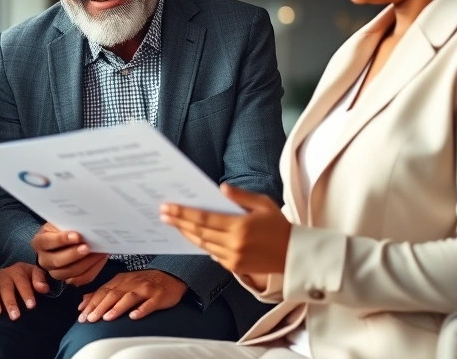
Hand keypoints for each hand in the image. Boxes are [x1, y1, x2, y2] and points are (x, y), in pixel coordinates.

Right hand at [0, 262, 49, 319]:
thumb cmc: (27, 275)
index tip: (31, 306)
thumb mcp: (36, 272)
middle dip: (10, 302)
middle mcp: (5, 276)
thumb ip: (40, 279)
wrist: (16, 271)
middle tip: (15, 316)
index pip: (22, 282)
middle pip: (7, 288)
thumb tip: (43, 288)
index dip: (26, 294)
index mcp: (18, 271)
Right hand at [31, 223, 108, 285]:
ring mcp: (54, 272)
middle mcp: (44, 260)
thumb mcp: (60, 223)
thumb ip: (67, 224)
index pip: (47, 242)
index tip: (76, 236)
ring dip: (85, 263)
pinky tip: (100, 259)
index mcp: (39, 243)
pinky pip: (80, 279)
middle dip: (74, 254)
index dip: (61, 239)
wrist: (64, 241)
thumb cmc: (62, 229)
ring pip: (69, 273)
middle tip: (87, 247)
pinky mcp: (67, 279)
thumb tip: (82, 224)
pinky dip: (92, 269)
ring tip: (98, 253)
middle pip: (57, 261)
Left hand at [78, 270, 185, 322]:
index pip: (102, 292)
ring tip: (108, 317)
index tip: (81, 315)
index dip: (91, 303)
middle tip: (90, 319)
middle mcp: (131, 283)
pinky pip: (149, 303)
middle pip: (113, 294)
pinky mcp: (158, 296)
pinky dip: (141, 310)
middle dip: (100, 307)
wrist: (170, 277)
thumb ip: (102, 293)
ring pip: (129, 297)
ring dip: (117, 308)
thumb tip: (83, 302)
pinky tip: (134, 317)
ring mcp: (145, 289)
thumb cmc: (143, 283)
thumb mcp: (121, 284)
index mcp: (120, 280)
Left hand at [160, 183, 290, 274]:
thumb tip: (221, 188)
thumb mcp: (263, 204)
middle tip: (162, 213)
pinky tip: (191, 235)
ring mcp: (233, 259)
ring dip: (186, 233)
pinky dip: (201, 244)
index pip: (204, 219)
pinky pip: (212, 254)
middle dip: (178, 222)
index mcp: (239, 227)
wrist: (294, 254)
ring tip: (173, 223)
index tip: (167, 207)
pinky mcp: (234, 268)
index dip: (183, 213)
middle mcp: (233, 245)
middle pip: (198, 232)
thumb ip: (240, 196)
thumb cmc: (278, 225)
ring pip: (202, 244)